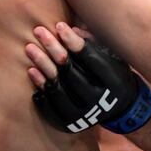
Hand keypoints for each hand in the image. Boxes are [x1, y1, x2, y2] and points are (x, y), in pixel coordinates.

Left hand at [27, 23, 150, 133]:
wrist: (121, 109)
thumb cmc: (115, 74)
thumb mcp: (114, 57)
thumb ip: (95, 43)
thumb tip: (72, 30)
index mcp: (113, 80)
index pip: (89, 58)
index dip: (73, 42)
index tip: (59, 26)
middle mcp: (98, 98)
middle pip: (70, 71)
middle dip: (53, 49)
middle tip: (38, 31)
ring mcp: (83, 114)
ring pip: (57, 87)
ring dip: (42, 65)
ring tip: (30, 48)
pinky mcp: (69, 124)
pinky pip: (49, 105)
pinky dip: (40, 87)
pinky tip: (31, 71)